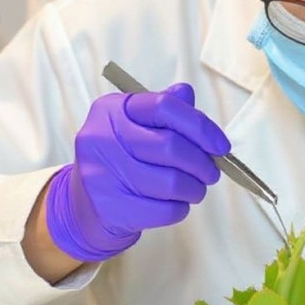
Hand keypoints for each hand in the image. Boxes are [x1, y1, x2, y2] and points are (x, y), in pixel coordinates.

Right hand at [45, 83, 230, 261]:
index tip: (220, 145)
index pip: (164, 106)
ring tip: (195, 189)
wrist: (85, 204)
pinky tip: (176, 203)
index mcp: (111, 110)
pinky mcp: (111, 209)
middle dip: (202, 163)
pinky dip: (180, 208)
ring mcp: (102, 175)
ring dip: (195, 189)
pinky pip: (164, 210)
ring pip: (171, 183)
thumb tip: (187, 95)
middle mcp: (102, 138)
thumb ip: (163, 109)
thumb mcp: (135, 124)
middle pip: (171, 147)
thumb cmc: (120, 157)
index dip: (200, 126)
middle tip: (211, 173)